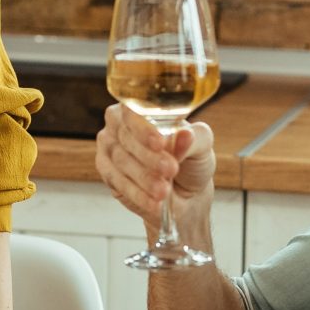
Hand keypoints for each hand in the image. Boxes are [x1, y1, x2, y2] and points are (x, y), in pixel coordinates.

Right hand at [96, 103, 215, 236]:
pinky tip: (153, 202)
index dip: (145, 128)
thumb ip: (194, 138)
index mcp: (143, 107)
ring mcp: (110, 146)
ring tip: (164, 191)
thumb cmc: (192, 162)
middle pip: (127, 137)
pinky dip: (137, 194)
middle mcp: (121, 123)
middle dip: (149, 157)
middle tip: (170, 170)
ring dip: (144, 178)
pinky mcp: (107, 171)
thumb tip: (185, 134)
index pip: (135, 110)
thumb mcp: (202, 146)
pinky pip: (117, 182)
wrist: (187, 195)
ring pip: (121, 160)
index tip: (160, 143)